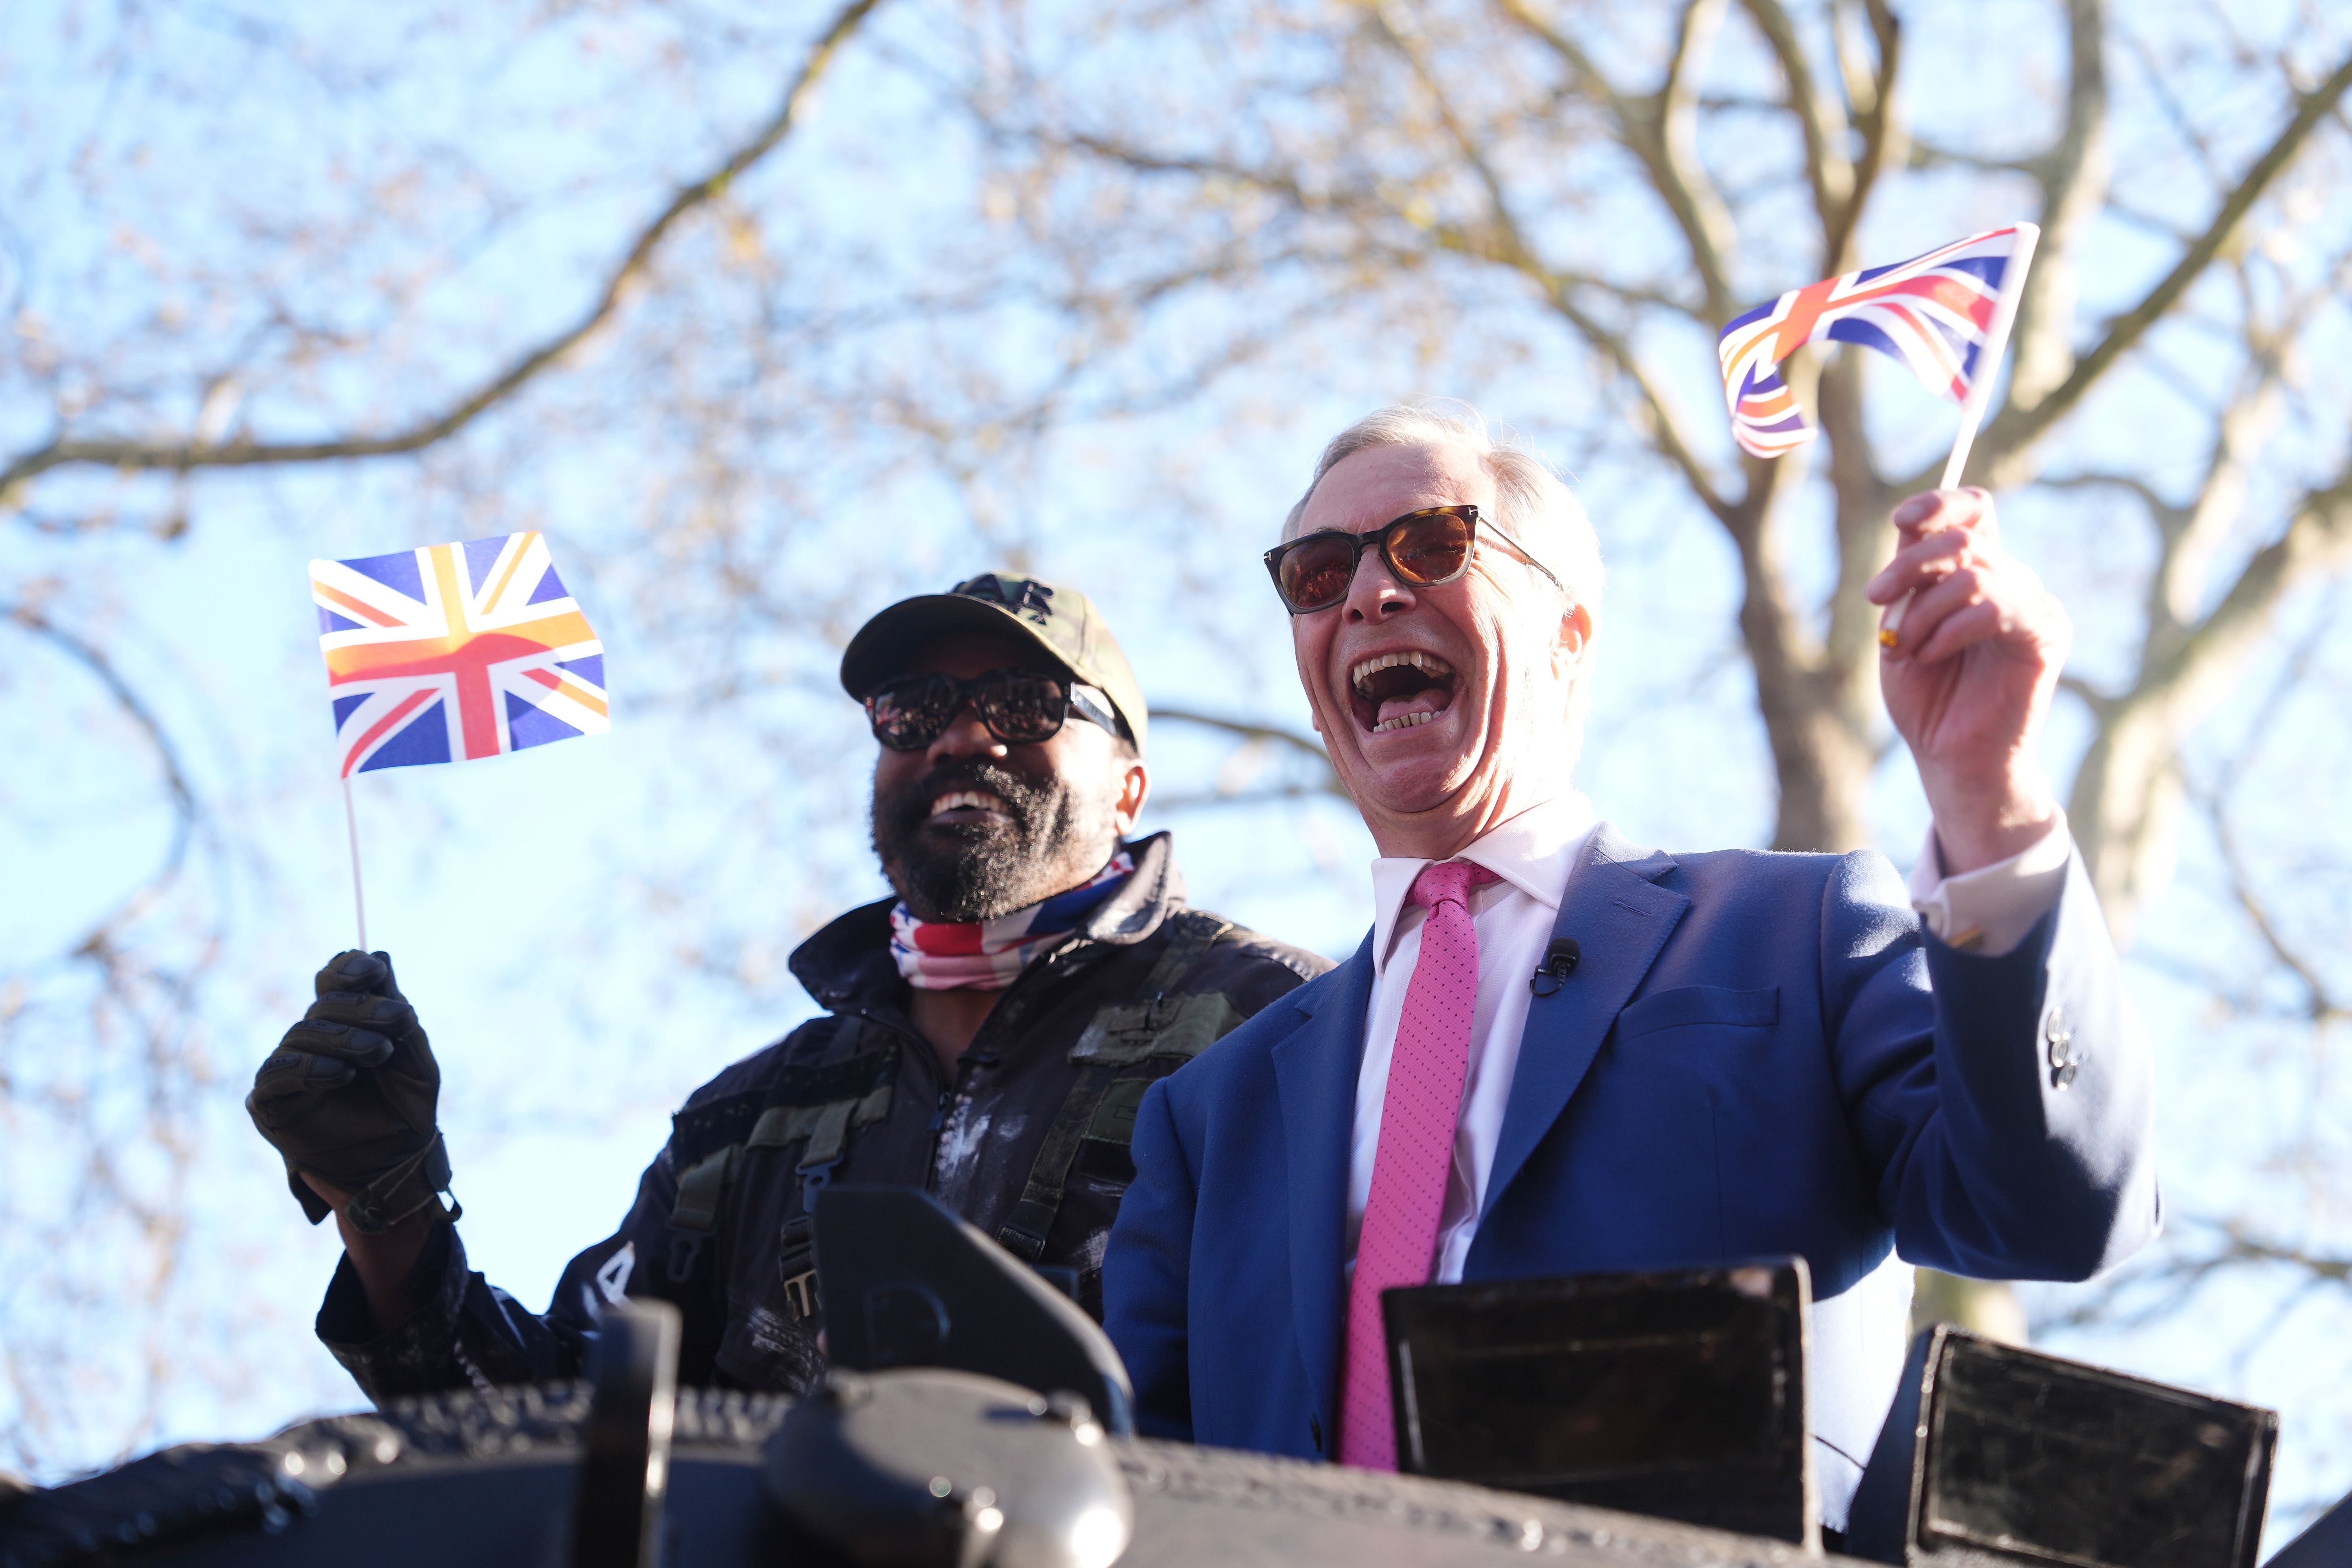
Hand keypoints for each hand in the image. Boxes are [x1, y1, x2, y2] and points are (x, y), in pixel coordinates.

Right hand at [247, 951, 453, 1234]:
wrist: (399, 1160)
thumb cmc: (406, 1107)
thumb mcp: (413, 1054)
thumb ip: (395, 1007)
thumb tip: (379, 953)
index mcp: (345, 1022)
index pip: (332, 979)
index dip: (348, 969)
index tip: (376, 970)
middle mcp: (312, 1039)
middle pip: (323, 1005)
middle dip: (363, 1008)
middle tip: (400, 1021)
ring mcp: (288, 1068)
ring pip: (303, 1033)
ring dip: (345, 1039)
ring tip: (380, 1053)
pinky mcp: (270, 1102)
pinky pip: (278, 1074)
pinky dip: (309, 1068)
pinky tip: (340, 1074)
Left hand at [1868, 488, 2067, 873]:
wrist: (1949, 756)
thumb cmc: (1925, 695)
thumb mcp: (1902, 624)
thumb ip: (1910, 575)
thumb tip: (1910, 522)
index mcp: (1978, 572)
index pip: (1973, 510)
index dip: (1939, 504)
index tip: (1901, 520)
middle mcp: (2012, 580)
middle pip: (1963, 539)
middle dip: (1908, 565)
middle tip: (1876, 599)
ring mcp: (2035, 605)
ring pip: (1974, 573)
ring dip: (1925, 610)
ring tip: (1910, 648)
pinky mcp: (2046, 634)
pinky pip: (1995, 608)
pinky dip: (1950, 630)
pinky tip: (1932, 656)